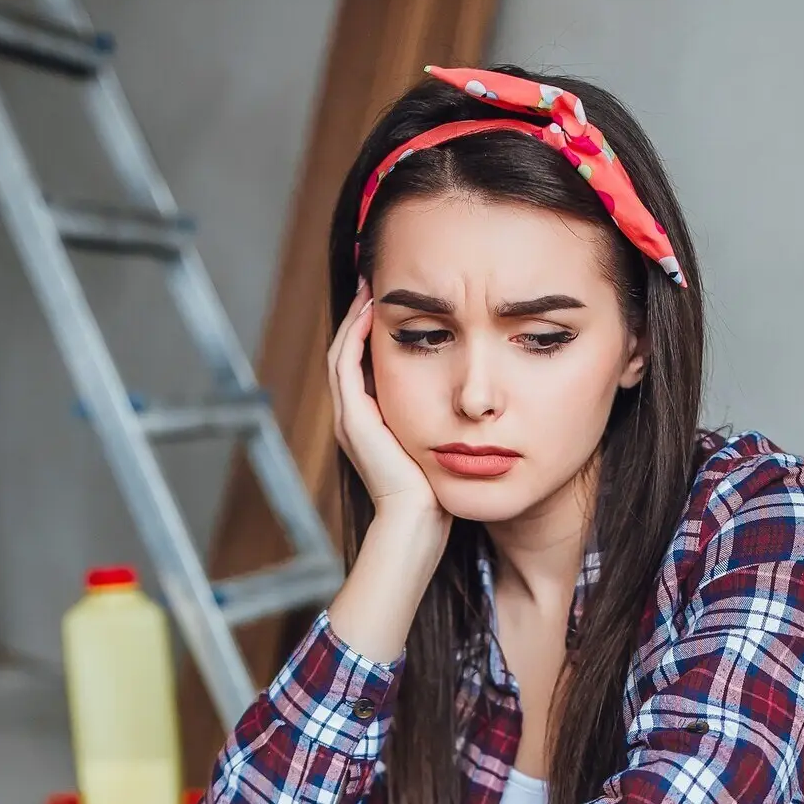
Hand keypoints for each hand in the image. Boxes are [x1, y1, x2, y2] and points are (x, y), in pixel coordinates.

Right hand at [328, 280, 448, 533]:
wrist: (416, 521)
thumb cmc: (432, 493)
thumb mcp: (434, 446)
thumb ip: (435, 421)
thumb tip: (461, 400)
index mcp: (368, 423)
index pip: (362, 366)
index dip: (370, 334)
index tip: (388, 303)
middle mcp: (352, 417)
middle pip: (346, 354)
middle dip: (358, 317)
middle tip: (372, 283)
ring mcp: (348, 417)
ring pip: (342, 354)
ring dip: (354, 318)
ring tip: (369, 289)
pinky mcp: (354, 418)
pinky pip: (346, 364)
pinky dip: (355, 335)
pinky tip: (372, 311)